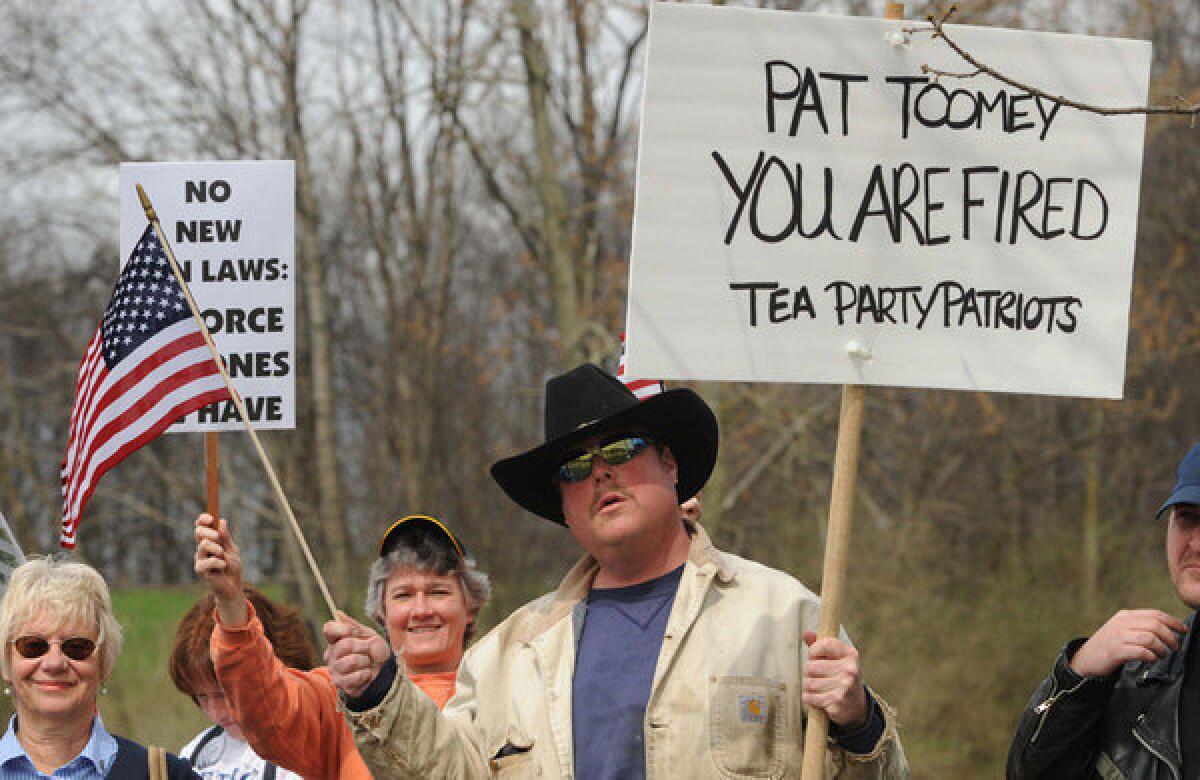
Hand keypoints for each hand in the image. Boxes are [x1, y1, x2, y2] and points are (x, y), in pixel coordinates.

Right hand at [194, 513, 247, 625]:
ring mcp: (199, 559)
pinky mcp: (200, 570)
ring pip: (204, 544)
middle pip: (199, 532)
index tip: (210, 517)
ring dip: (217, 549)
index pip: (200, 526)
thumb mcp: (232, 550)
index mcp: (209, 541)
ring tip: (223, 557)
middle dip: (211, 533)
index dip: (203, 519)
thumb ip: (226, 537)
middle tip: (219, 540)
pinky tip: (223, 567)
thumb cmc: (232, 568)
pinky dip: (219, 562)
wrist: (233, 586)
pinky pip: (209, 561)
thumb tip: (221, 522)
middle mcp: (201, 549)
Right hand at [324, 612, 392, 698]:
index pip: (329, 629)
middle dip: (364, 646)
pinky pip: (356, 676)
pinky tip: (365, 674)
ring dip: (366, 661)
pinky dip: (366, 674)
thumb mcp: (368, 634)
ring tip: (367, 663)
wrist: (382, 671)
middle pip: (345, 644)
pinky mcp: (340, 683)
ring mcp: (334, 669)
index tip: (356, 632)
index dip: (344, 628)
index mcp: (336, 640)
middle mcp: (331, 654)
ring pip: (352, 661)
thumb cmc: (373, 651)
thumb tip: (338, 613)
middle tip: (368, 650)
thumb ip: (354, 626)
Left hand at [802, 632, 868, 727]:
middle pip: (810, 666)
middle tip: (818, 676)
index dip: (814, 651)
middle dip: (809, 673)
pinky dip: (809, 698)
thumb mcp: (836, 659)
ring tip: (819, 687)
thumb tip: (806, 633)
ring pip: (808, 683)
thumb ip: (820, 645)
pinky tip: (819, 698)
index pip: (824, 644)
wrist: (856, 705)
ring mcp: (844, 687)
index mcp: (850, 655)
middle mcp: (850, 670)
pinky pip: (809, 697)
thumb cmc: (841, 676)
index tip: (815, 657)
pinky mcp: (836, 702)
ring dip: (808, 686)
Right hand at [1070, 609, 1186, 677]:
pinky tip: (1151, 659)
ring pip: (1150, 638)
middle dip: (1170, 637)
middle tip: (1174, 647)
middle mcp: (1121, 623)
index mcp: (1125, 616)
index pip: (1155, 614)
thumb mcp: (1121, 629)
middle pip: (1155, 625)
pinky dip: (1151, 656)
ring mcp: (1117, 637)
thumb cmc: (1108, 646)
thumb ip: (1138, 625)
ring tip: (1161, 655)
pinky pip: (1141, 652)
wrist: (1085, 659)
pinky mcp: (1115, 651)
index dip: (1173, 622)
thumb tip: (1166, 628)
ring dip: (1161, 649)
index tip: (1182, 630)